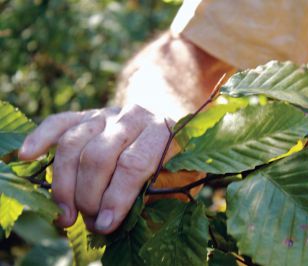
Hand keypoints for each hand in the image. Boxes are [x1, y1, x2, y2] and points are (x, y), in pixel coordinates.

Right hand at [19, 105, 171, 233]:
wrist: (164, 133)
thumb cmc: (171, 163)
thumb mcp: (177, 181)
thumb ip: (155, 196)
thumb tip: (110, 220)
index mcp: (161, 131)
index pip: (132, 164)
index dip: (116, 198)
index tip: (105, 224)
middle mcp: (132, 116)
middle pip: (98, 156)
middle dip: (89, 196)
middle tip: (91, 222)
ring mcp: (107, 114)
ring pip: (73, 144)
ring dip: (64, 185)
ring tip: (67, 216)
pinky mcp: (87, 115)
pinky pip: (59, 123)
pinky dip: (41, 138)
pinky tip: (28, 156)